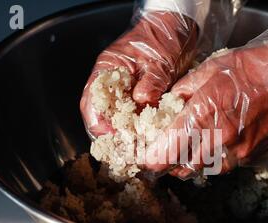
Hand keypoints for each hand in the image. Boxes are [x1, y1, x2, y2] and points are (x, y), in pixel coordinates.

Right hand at [80, 11, 197, 137]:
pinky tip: (145, 135)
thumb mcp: (159, 61)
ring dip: (123, 132)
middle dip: (110, 134)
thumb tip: (143, 103)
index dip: (99, 124)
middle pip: (100, 114)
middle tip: (125, 149)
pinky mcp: (136, 93)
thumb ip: (151, 83)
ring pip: (115, 116)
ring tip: (136, 147)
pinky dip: (136, 126)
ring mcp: (123, 88)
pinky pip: (131, 114)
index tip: (113, 138)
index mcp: (107, 69)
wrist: (176, 27)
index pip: (91, 103)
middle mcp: (111, 81)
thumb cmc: (163, 38)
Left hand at [144, 42, 267, 178]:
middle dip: (169, 164)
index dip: (153, 160)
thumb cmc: (251, 69)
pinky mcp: (252, 157)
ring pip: (203, 170)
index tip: (146, 161)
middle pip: (182, 166)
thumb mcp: (209, 70)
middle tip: (163, 158)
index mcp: (203, 113)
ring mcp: (237, 151)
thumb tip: (167, 105)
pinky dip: (213, 162)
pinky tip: (211, 150)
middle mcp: (219, 137)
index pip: (169, 149)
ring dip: (189, 165)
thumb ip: (183, 91)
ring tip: (185, 154)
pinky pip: (224, 167)